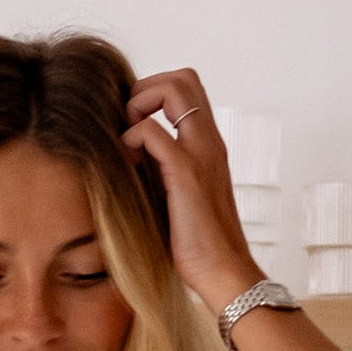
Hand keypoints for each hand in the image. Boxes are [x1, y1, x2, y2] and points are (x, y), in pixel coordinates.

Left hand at [123, 69, 258, 311]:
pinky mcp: (186, 174)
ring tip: (129, 144)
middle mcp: (209, 141)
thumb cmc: (199, 245)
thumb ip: (163, 171)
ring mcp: (201, 154)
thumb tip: (130, 159)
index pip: (187, 90)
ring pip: (173, 89)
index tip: (136, 129)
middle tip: (129, 127)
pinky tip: (128, 166)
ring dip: (139, 105)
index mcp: (209, 145)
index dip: (155, 95)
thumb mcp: (178, 196)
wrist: (224, 273)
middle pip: (182, 77)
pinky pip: (152, 132)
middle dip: (145, 90)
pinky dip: (131, 139)